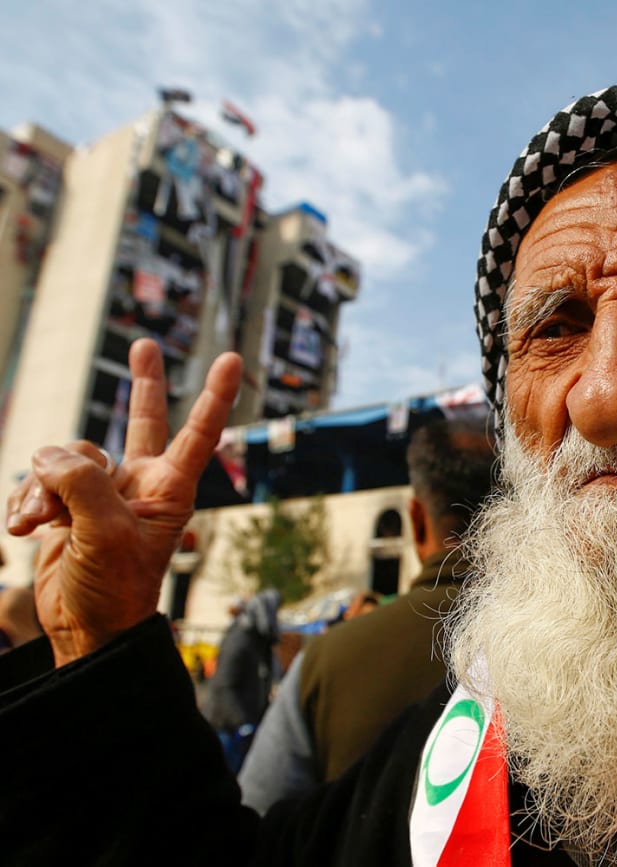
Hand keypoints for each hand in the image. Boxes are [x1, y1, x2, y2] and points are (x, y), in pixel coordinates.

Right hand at [6, 339, 241, 665]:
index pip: (198, 434)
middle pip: (143, 421)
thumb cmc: (115, 589)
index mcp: (169, 489)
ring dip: (43, 489)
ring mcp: (103, 492)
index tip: (234, 360)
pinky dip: (26, 503)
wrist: (84, 629)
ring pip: (65, 458)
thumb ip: (83, 484)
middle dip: (143, 384)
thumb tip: (51, 452)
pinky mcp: (67, 505)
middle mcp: (140, 483)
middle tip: (145, 344)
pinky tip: (25, 530)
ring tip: (42, 524)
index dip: (214, 396)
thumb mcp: (107, 535)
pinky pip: (38, 482)